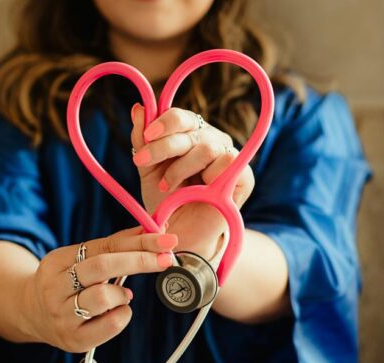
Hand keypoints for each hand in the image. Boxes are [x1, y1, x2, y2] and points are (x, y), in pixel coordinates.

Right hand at [22, 226, 178, 352]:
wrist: (32, 314)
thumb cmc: (67, 282)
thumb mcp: (80, 259)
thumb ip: (114, 246)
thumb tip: (153, 231)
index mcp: (56, 262)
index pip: (102, 246)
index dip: (137, 242)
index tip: (166, 240)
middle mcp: (54, 288)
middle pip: (101, 267)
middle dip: (139, 260)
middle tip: (166, 259)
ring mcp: (62, 316)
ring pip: (103, 297)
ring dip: (123, 294)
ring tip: (122, 295)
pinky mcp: (74, 340)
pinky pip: (110, 325)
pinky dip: (123, 314)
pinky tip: (117, 311)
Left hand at [129, 104, 254, 260]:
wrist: (180, 234)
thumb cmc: (166, 201)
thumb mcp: (148, 170)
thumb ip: (142, 140)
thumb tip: (139, 108)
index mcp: (190, 134)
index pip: (180, 116)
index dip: (163, 122)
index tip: (145, 137)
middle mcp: (211, 140)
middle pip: (191, 128)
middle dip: (163, 146)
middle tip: (142, 162)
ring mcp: (229, 156)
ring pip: (207, 146)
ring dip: (181, 167)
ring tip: (167, 186)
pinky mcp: (244, 176)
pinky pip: (227, 163)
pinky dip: (206, 177)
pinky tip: (195, 191)